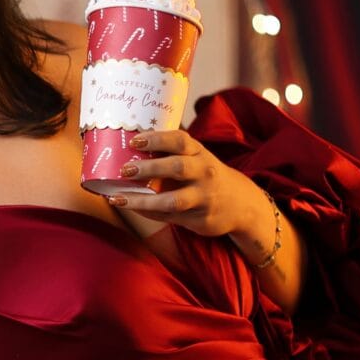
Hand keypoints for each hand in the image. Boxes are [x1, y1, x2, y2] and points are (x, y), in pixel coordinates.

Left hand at [103, 127, 259, 236]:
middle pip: (177, 168)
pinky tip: (131, 208)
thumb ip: (171, 155)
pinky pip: (170, 217)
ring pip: (172, 200)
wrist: (241, 204)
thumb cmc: (206, 176)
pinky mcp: (201, 219)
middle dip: (149, 168)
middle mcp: (205, 173)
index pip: (180, 141)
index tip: (134, 141)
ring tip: (118, 198)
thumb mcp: (196, 159)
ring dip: (142, 200)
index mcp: (200, 154)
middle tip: (124, 169)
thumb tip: (128, 149)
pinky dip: (148, 212)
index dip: (157, 139)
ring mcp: (204, 198)